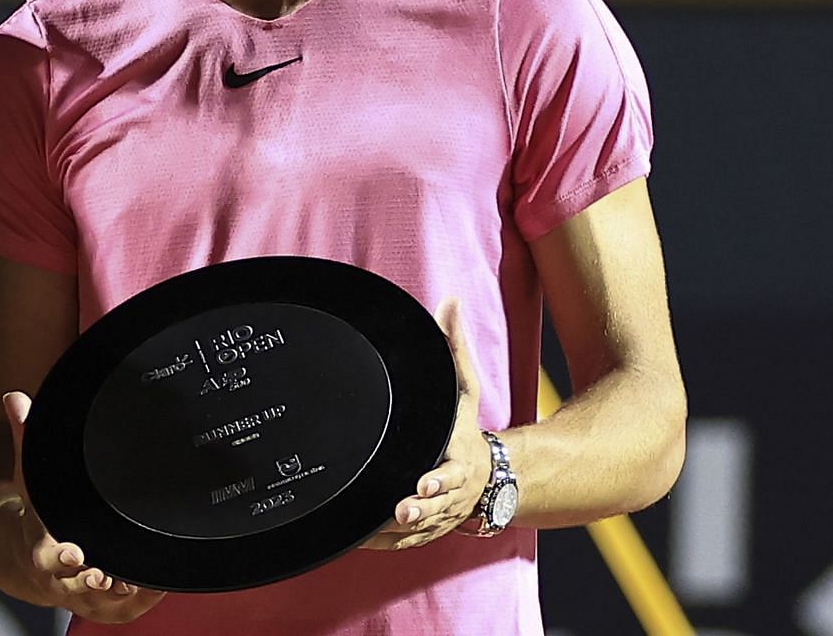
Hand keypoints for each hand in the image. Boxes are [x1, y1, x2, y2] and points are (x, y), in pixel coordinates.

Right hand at [3, 391, 165, 622]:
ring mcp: (83, 595)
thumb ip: (25, 438)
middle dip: (90, 582)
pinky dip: (143, 599)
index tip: (76, 554)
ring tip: (138, 579)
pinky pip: (126, 609)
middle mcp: (59, 578)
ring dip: (121, 594)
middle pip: (73, 586)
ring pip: (102, 604)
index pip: (44, 557)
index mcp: (38, 548)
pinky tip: (157, 583)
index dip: (60, 558)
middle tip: (106, 574)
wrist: (30, 559)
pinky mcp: (106, 603)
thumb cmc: (37, 513)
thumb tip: (15, 397)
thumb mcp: (29, 477)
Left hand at [363, 297, 489, 549]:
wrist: (489, 477)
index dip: (439, 478)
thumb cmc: (466, 428)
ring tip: (374, 527)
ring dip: (397, 531)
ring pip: (419, 528)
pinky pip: (403, 543)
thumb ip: (456, 348)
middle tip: (400, 508)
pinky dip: (382, 544)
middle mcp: (451, 492)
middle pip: (436, 504)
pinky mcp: (425, 529)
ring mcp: (439, 514)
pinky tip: (356, 539)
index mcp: (459, 459)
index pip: (452, 470)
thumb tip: (450, 302)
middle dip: (419, 507)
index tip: (425, 479)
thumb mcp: (464, 389)